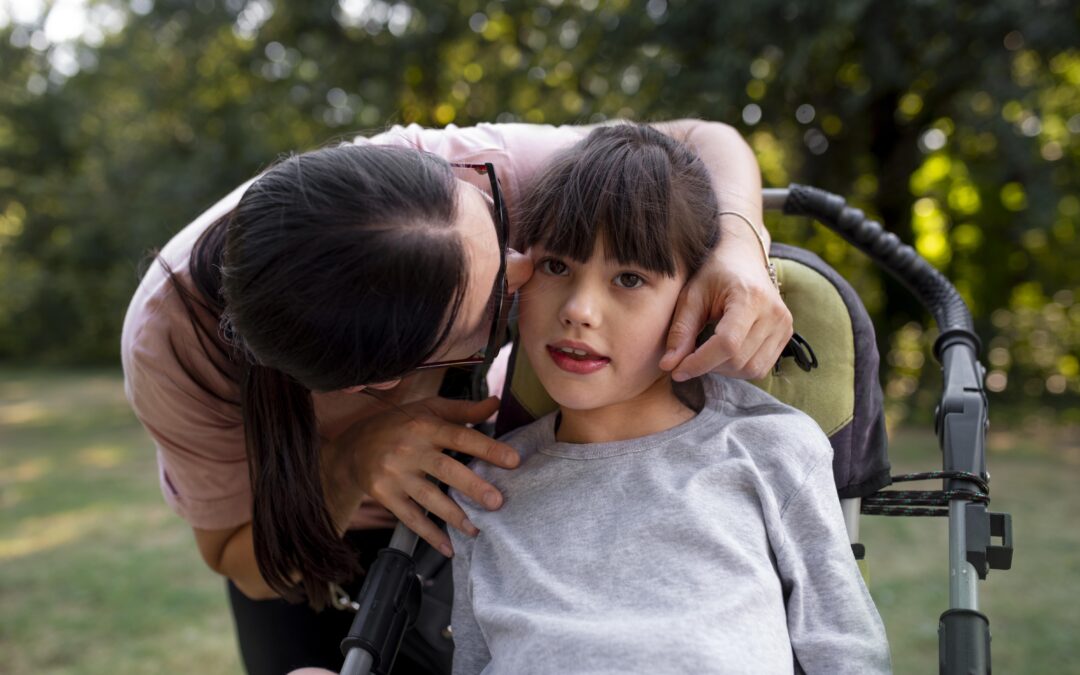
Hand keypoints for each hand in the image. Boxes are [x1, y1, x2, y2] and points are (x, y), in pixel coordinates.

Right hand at [324, 395, 518, 556]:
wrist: (352, 446)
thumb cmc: (400, 425)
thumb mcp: (428, 409)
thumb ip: (464, 411)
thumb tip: (497, 403)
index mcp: (425, 426)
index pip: (460, 436)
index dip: (487, 448)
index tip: (513, 461)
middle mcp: (410, 449)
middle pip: (445, 469)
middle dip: (472, 486)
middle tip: (497, 502)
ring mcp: (395, 474)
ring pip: (428, 497)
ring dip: (454, 516)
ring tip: (477, 529)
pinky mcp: (384, 494)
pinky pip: (410, 517)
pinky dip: (429, 534)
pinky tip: (448, 547)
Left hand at [660, 230, 791, 380]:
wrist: (742, 256)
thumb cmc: (713, 273)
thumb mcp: (691, 296)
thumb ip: (680, 331)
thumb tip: (669, 366)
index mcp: (750, 297)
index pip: (727, 344)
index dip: (700, 362)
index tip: (677, 371)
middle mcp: (774, 313)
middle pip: (738, 360)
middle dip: (708, 366)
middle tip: (688, 357)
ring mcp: (784, 325)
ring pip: (751, 369)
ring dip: (723, 370)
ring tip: (707, 352)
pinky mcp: (786, 334)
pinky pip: (762, 368)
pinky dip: (739, 368)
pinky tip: (724, 353)